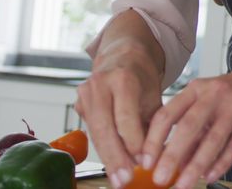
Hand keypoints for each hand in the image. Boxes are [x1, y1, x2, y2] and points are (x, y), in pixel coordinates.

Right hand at [77, 13, 165, 188]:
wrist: (122, 55)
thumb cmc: (141, 76)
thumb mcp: (153, 95)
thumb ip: (152, 123)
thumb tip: (153, 155)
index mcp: (122, 78)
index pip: (125, 116)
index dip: (134, 141)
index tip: (144, 161)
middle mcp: (99, 85)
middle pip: (105, 128)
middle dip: (115, 157)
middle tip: (124, 180)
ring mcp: (84, 94)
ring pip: (95, 132)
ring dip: (108, 158)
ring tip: (118, 179)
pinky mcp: (78, 104)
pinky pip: (92, 131)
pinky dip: (103, 148)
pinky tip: (113, 165)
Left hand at [140, 64, 231, 187]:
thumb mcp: (208, 100)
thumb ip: (191, 127)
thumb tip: (172, 161)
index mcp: (196, 88)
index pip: (167, 114)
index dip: (154, 140)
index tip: (145, 162)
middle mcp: (214, 94)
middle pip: (188, 127)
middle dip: (171, 156)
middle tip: (160, 179)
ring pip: (213, 140)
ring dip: (196, 166)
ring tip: (184, 185)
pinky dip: (221, 163)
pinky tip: (210, 176)